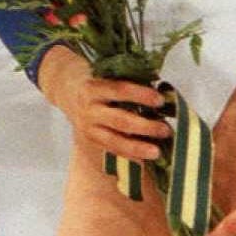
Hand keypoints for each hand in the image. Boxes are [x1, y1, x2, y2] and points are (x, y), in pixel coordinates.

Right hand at [37, 48, 170, 161]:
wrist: (69, 92)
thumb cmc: (99, 82)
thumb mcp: (107, 75)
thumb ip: (130, 82)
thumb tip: (164, 97)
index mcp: (93, 87)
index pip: (119, 90)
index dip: (141, 95)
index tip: (160, 100)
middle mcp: (88, 108)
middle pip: (119, 120)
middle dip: (145, 126)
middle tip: (166, 130)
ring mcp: (88, 127)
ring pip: (114, 140)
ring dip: (137, 147)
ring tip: (157, 152)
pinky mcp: (90, 140)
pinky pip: (112, 150)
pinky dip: (129, 156)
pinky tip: (145, 160)